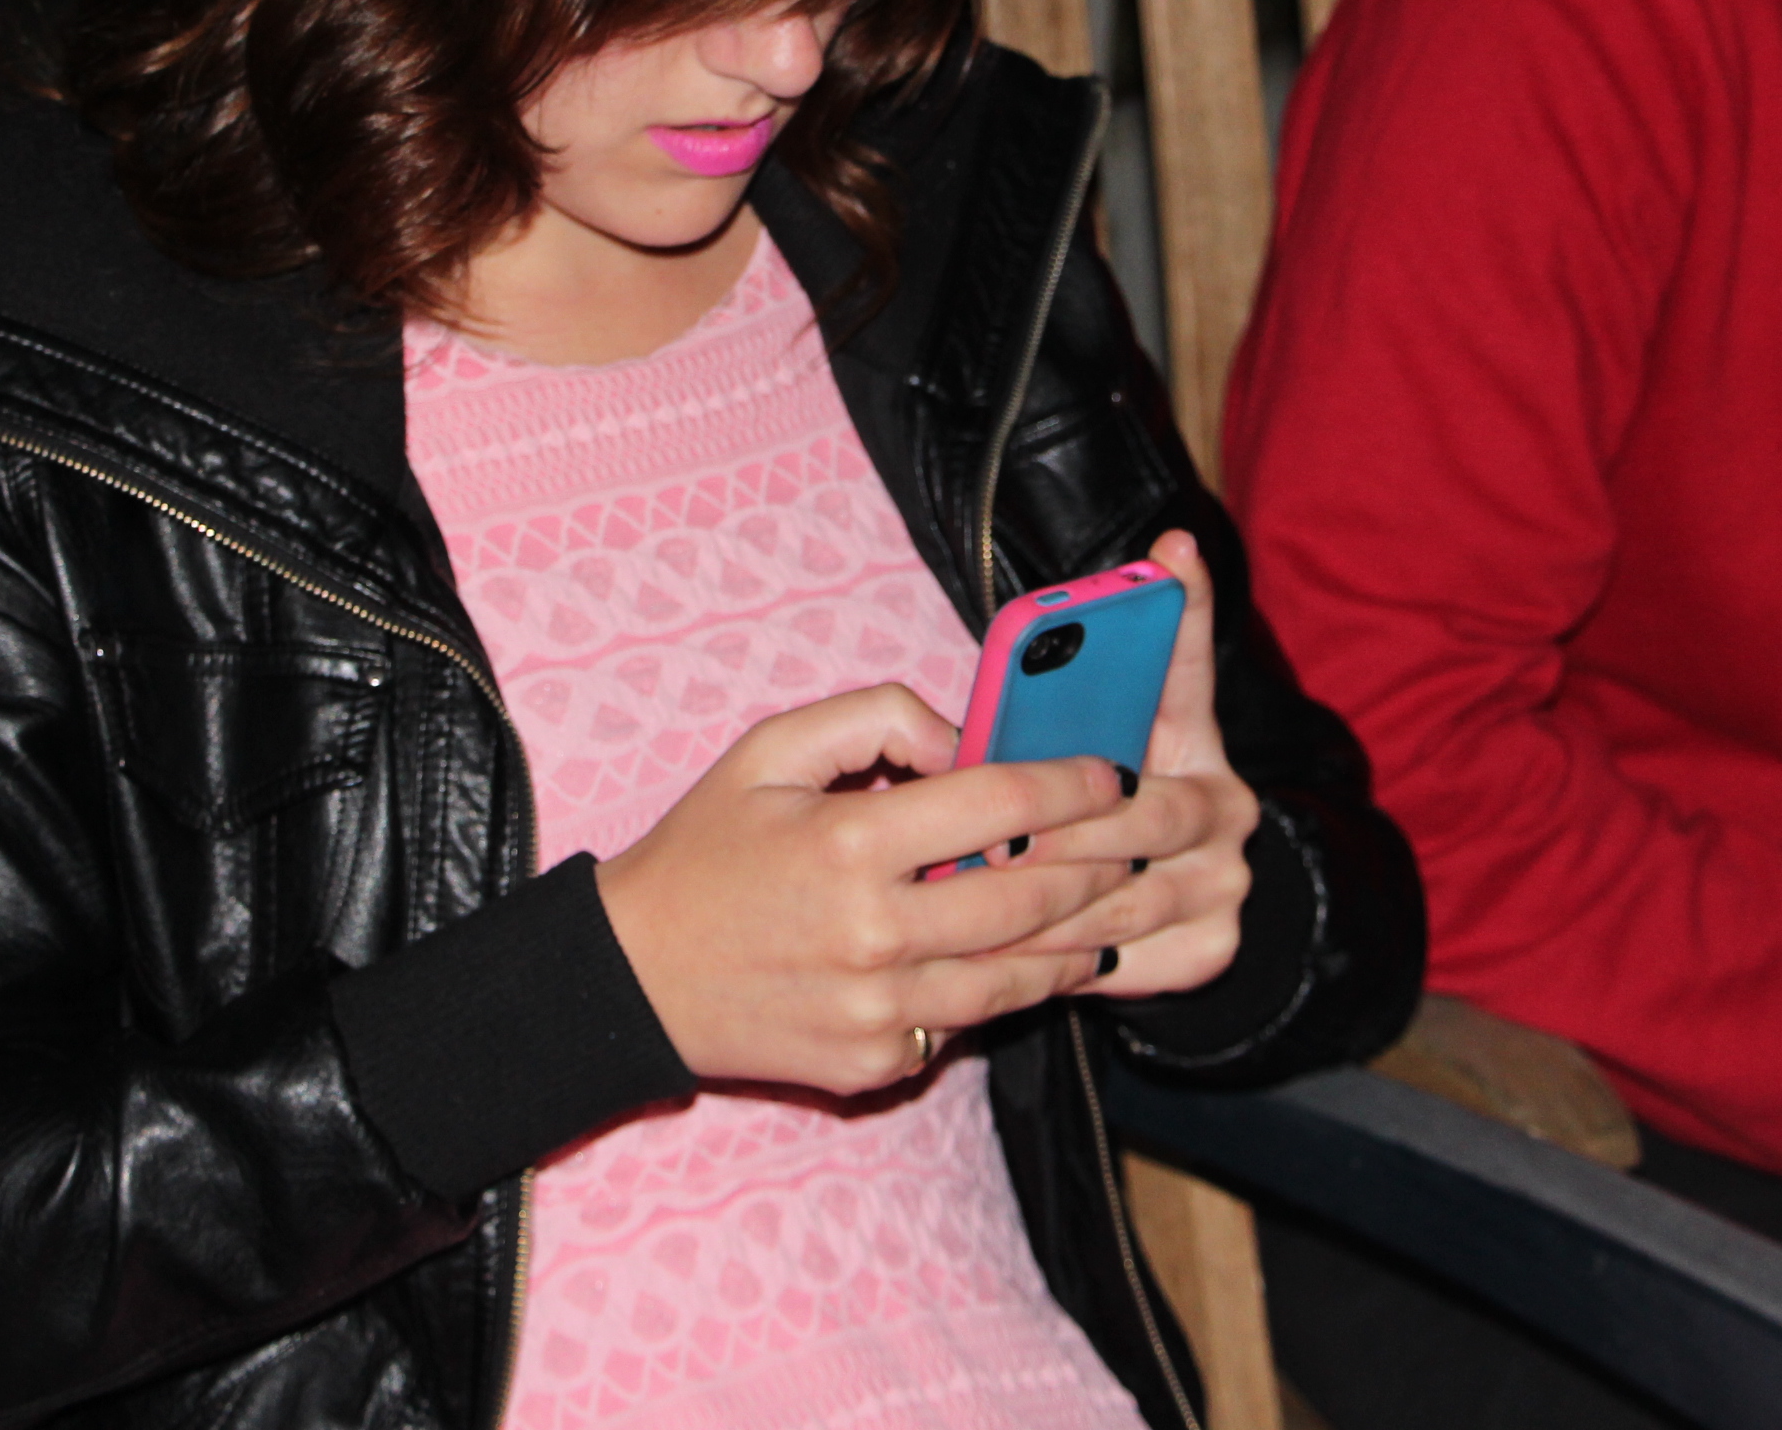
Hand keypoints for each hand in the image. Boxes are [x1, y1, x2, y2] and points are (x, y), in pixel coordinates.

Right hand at [593, 683, 1131, 1093]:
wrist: (636, 980)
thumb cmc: (707, 851)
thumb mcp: (770, 750)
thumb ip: (876, 717)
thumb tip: (967, 737)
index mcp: (850, 844)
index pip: (999, 805)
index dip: (1073, 784)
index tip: (1114, 771)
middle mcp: (874, 935)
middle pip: (1031, 898)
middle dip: (1104, 861)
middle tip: (1146, 836)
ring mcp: (880, 1012)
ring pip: (1022, 974)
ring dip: (1083, 933)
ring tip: (1122, 898)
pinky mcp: (878, 1064)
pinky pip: (971, 1022)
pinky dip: (1014, 987)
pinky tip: (1049, 956)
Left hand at [994, 530, 1262, 998]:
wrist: (1156, 910)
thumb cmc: (1088, 811)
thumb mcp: (1082, 751)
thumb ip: (1060, 702)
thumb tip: (1035, 630)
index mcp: (1196, 740)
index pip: (1191, 668)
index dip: (1188, 609)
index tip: (1172, 550)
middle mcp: (1227, 806)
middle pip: (1150, 811)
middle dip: (1066, 827)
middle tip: (993, 835)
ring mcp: (1225, 883)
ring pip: (1125, 897)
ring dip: (1045, 902)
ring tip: (971, 900)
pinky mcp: (1211, 950)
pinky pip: (1123, 961)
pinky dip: (1056, 960)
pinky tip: (999, 955)